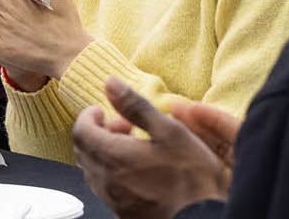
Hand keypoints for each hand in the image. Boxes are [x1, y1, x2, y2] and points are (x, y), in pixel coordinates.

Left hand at [72, 78, 233, 218]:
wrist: (208, 214)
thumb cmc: (193, 173)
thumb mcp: (169, 130)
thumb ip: (135, 105)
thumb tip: (110, 82)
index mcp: (114, 157)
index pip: (80, 131)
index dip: (88, 116)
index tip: (102, 110)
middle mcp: (107, 182)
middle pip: (83, 150)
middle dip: (98, 132)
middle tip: (124, 127)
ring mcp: (114, 201)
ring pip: (93, 170)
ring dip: (105, 153)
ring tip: (134, 147)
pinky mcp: (124, 214)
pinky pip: (105, 189)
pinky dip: (112, 173)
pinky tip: (137, 170)